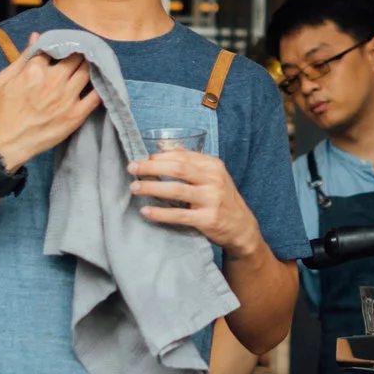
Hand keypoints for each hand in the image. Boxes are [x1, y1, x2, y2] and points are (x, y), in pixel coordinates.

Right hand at [0, 51, 96, 173]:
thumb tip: (36, 37)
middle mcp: (54, 81)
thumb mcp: (4, 79)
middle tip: (83, 51)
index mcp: (36, 69)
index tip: (67, 45)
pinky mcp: (75, 115)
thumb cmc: (2, 111)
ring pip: (87, 72)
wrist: (5, 144)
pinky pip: (96, 97)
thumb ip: (23, 57)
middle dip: (80, 52)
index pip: (56, 48)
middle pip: (76, 58)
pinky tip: (102, 81)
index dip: (63, 45)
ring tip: (93, 63)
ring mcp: (66, 98)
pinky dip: (101, 86)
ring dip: (91, 65)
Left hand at [129, 148, 265, 255]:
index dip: (159, 157)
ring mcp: (211, 200)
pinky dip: (160, 213)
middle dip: (151, 168)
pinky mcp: (207, 219)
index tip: (142, 160)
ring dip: (152, 188)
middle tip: (132, 169)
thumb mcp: (212, 175)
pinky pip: (179, 215)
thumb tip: (163, 145)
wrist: (241, 227)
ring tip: (134, 188)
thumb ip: (190, 160)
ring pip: (176, 190)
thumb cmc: (222, 198)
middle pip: (177, 169)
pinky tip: (146, 211)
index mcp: (213, 166)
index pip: (182, 157)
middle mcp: (214, 180)